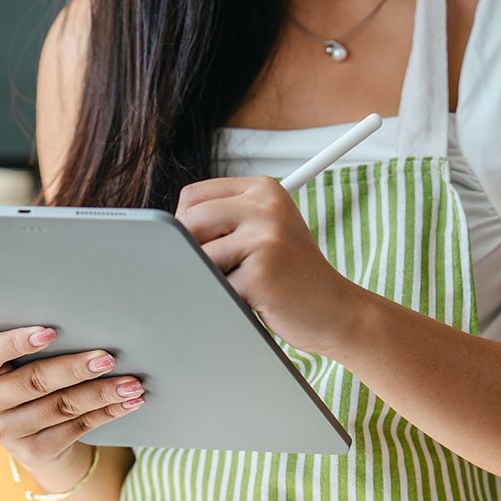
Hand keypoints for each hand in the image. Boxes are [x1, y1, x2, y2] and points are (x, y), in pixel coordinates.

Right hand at [0, 324, 144, 470]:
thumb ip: (14, 334)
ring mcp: (7, 433)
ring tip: (132, 382)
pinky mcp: (35, 451)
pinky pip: (78, 428)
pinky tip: (129, 401)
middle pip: (35, 382)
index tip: (50, 331)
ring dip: (102, 393)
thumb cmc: (18, 374)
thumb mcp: (7, 357)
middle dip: (75, 369)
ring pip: (62, 407)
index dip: (18, 342)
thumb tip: (31, 298)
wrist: (23, 431)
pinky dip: (107, 412)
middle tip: (108, 358)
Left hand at [175, 176, 363, 356]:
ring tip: (242, 287)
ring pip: (198, 258)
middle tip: (220, 274)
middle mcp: (265, 205)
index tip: (204, 250)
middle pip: (188, 222)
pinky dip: (225, 301)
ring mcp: (264, 238)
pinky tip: (254, 302)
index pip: (193, 197)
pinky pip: (214, 288)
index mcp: (264, 189)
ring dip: (210, 280)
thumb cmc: (292, 278)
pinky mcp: (260, 273)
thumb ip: (224, 222)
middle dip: (191, 254)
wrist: (337, 311)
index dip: (186, 228)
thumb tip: (164, 234)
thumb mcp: (264, 234)